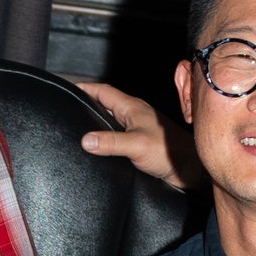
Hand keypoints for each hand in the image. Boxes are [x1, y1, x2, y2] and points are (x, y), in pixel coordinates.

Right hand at [75, 81, 189, 186]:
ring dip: (96, 118)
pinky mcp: (139, 140)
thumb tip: (85, 140)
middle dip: (86, 102)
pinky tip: (98, 143)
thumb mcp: (136, 145)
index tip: (68, 88)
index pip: (103, 91)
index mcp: (132, 108)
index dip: (85, 88)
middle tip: (68, 106)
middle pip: (105, 102)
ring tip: (78, 123)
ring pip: (110, 117)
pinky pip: (116, 131)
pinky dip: (104, 133)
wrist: (188, 168)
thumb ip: (110, 142)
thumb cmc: (168, 152)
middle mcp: (133, 114)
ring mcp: (136, 127)